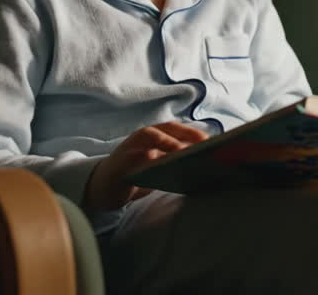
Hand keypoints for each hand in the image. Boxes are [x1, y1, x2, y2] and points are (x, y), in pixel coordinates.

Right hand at [84, 121, 207, 211]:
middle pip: (167, 129)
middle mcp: (143, 137)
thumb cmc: (135, 176)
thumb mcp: (157, 168)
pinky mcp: (121, 159)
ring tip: (185, 152)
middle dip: (186, 135)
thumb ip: (173, 162)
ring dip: (169, 142)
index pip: (177, 130)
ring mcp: (131, 146)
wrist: (103, 188)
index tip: (214, 141)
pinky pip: (135, 155)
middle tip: (204, 145)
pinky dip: (148, 155)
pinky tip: (160, 161)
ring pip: (152, 136)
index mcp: (155, 137)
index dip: (195, 133)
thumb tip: (202, 163)